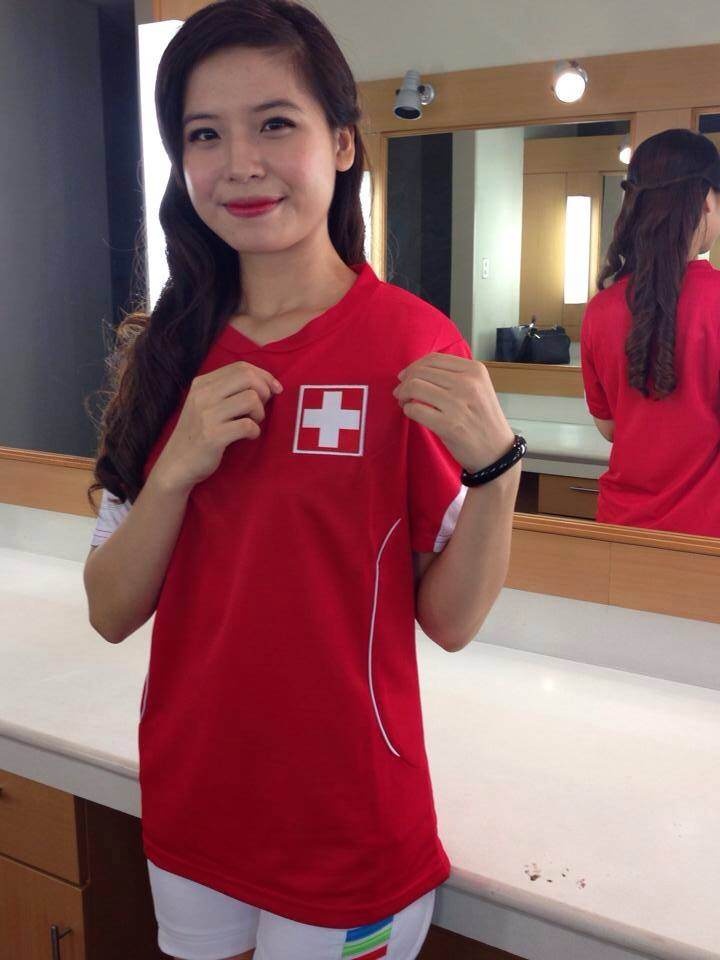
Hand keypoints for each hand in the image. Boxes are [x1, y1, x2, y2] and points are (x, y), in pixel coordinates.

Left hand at [392, 353, 515, 472]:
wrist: (496, 452)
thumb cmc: (483, 419)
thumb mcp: (478, 388)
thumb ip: (453, 375)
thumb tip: (415, 371)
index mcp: (475, 370)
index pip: (433, 359)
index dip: (414, 367)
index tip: (407, 377)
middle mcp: (467, 384)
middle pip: (420, 372)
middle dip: (404, 381)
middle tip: (401, 392)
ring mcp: (458, 404)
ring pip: (414, 388)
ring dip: (403, 395)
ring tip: (404, 402)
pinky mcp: (448, 425)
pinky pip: (415, 409)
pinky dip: (408, 410)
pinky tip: (411, 413)